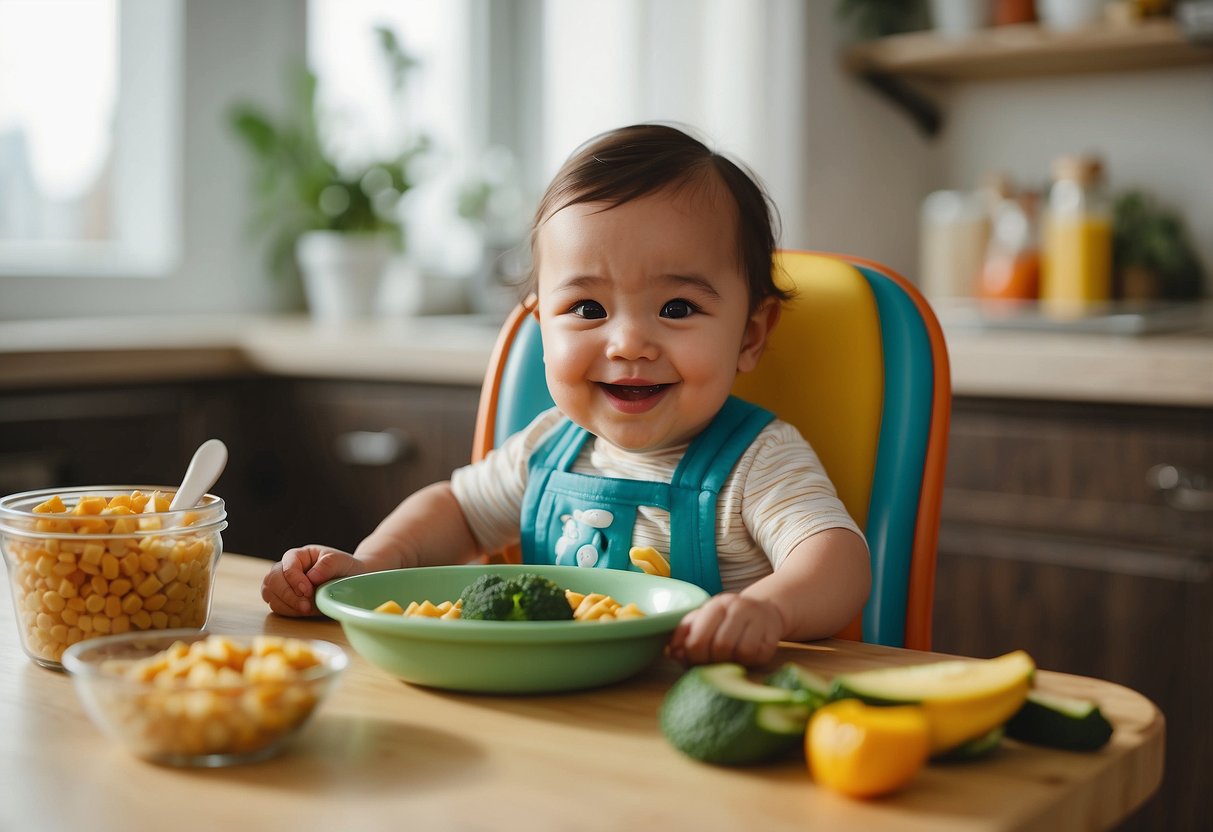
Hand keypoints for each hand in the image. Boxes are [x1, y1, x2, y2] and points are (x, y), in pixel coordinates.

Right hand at [261, 545, 367, 616]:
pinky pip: (276, 606)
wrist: (350, 582)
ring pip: (270, 594)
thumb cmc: (344, 568)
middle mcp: (286, 568)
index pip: (287, 567)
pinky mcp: (284, 599)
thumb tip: (311, 576)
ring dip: (286, 604)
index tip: (309, 591)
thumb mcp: (342, 561)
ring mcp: (283, 584)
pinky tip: (303, 612)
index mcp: (298, 555)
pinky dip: (287, 611)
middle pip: (272, 580)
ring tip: (306, 609)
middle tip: (306, 606)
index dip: (295, 580)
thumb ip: (328, 565)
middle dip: (288, 595)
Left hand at [666, 592, 785, 665]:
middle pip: (720, 646)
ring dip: (730, 662)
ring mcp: (757, 620)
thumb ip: (684, 634)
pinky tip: (743, 657)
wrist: (765, 612)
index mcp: (716, 604)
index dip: (693, 656)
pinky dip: (746, 662)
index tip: (693, 660)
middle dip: (712, 661)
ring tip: (727, 660)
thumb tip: (670, 652)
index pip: (699, 638)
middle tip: (710, 664)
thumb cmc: (727, 620)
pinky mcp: (771, 635)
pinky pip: (756, 656)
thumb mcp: (703, 620)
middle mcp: (738, 608)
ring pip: (739, 652)